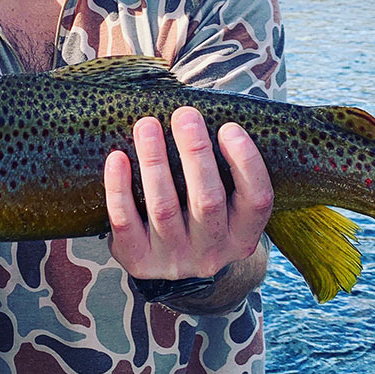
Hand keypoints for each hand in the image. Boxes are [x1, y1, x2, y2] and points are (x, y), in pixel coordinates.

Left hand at [104, 106, 272, 280]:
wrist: (169, 261)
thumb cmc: (196, 208)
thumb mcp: (222, 197)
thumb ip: (221, 164)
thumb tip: (202, 112)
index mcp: (242, 235)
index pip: (256, 200)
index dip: (246, 163)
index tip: (229, 127)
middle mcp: (212, 253)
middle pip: (207, 200)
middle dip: (195, 152)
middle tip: (184, 115)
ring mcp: (175, 261)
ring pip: (163, 207)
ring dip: (155, 161)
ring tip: (146, 125)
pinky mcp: (139, 261)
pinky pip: (125, 222)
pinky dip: (119, 188)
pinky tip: (117, 158)